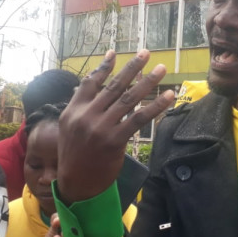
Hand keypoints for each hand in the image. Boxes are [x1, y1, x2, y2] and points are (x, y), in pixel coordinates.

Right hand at [57, 49, 173, 203]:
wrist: (76, 184)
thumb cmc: (75, 154)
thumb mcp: (69, 127)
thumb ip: (80, 106)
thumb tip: (91, 85)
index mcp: (73, 110)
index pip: (90, 82)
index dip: (104, 66)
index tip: (115, 52)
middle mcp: (86, 116)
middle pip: (114, 86)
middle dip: (132, 67)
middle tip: (146, 52)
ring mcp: (100, 128)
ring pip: (129, 99)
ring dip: (148, 82)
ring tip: (161, 69)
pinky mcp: (114, 141)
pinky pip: (139, 119)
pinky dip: (155, 107)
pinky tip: (168, 97)